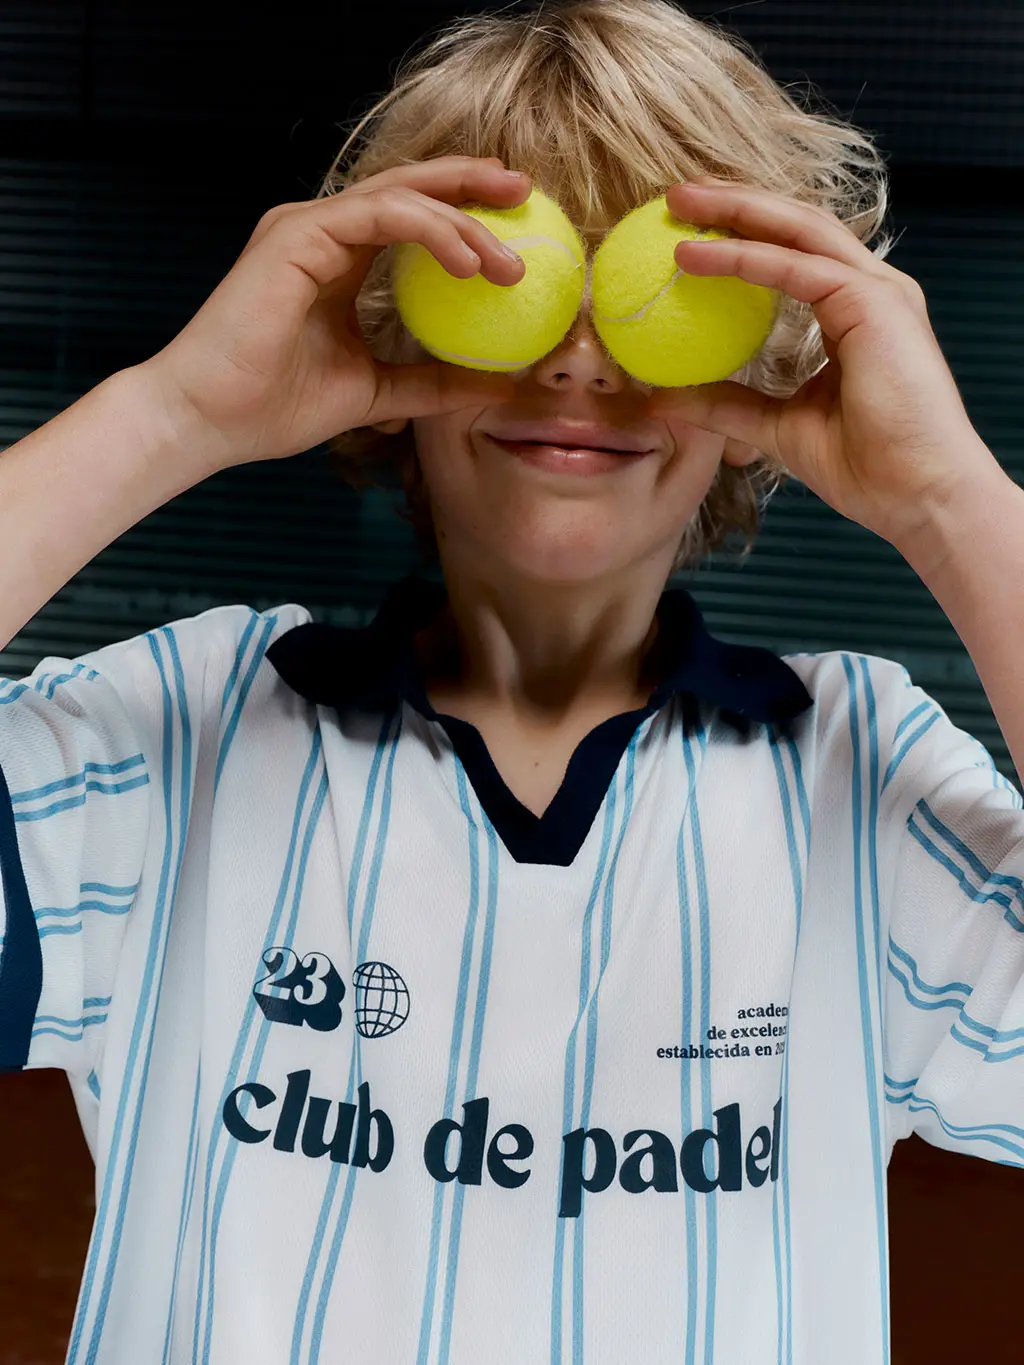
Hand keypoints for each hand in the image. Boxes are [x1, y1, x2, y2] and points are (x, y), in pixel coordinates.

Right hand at [138, 156, 528, 471]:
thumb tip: (497, 384)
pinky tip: (467, 258)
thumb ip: (432, 382)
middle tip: (527, 191)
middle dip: (472, 182)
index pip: (410, 218)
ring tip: (506, 259)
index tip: (516, 227)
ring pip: (401, 197)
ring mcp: (306, 228)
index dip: (463, 211)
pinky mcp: (296, 236)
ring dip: (462, 219)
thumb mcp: (376, 392)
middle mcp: (322, 232)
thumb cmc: (273, 408)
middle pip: (410, 187)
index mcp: (335, 259)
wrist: (208, 422)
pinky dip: (430, 229)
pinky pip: (379, 215)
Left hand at [648, 174, 1002, 553]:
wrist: (918, 496)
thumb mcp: (777, 428)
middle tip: (676, 194)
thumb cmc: (866, 468)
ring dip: (736, 210)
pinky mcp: (872, 304)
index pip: (793, 253)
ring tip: (681, 202)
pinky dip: (743, 257)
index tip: (687, 228)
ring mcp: (876, 292)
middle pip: (795, 225)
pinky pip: (795, 268)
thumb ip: (728, 406)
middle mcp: (869, 291)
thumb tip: (666, 399)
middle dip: (735, 202)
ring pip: (798, 229)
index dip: (742, 234)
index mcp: (854, 313)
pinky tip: (696, 255)